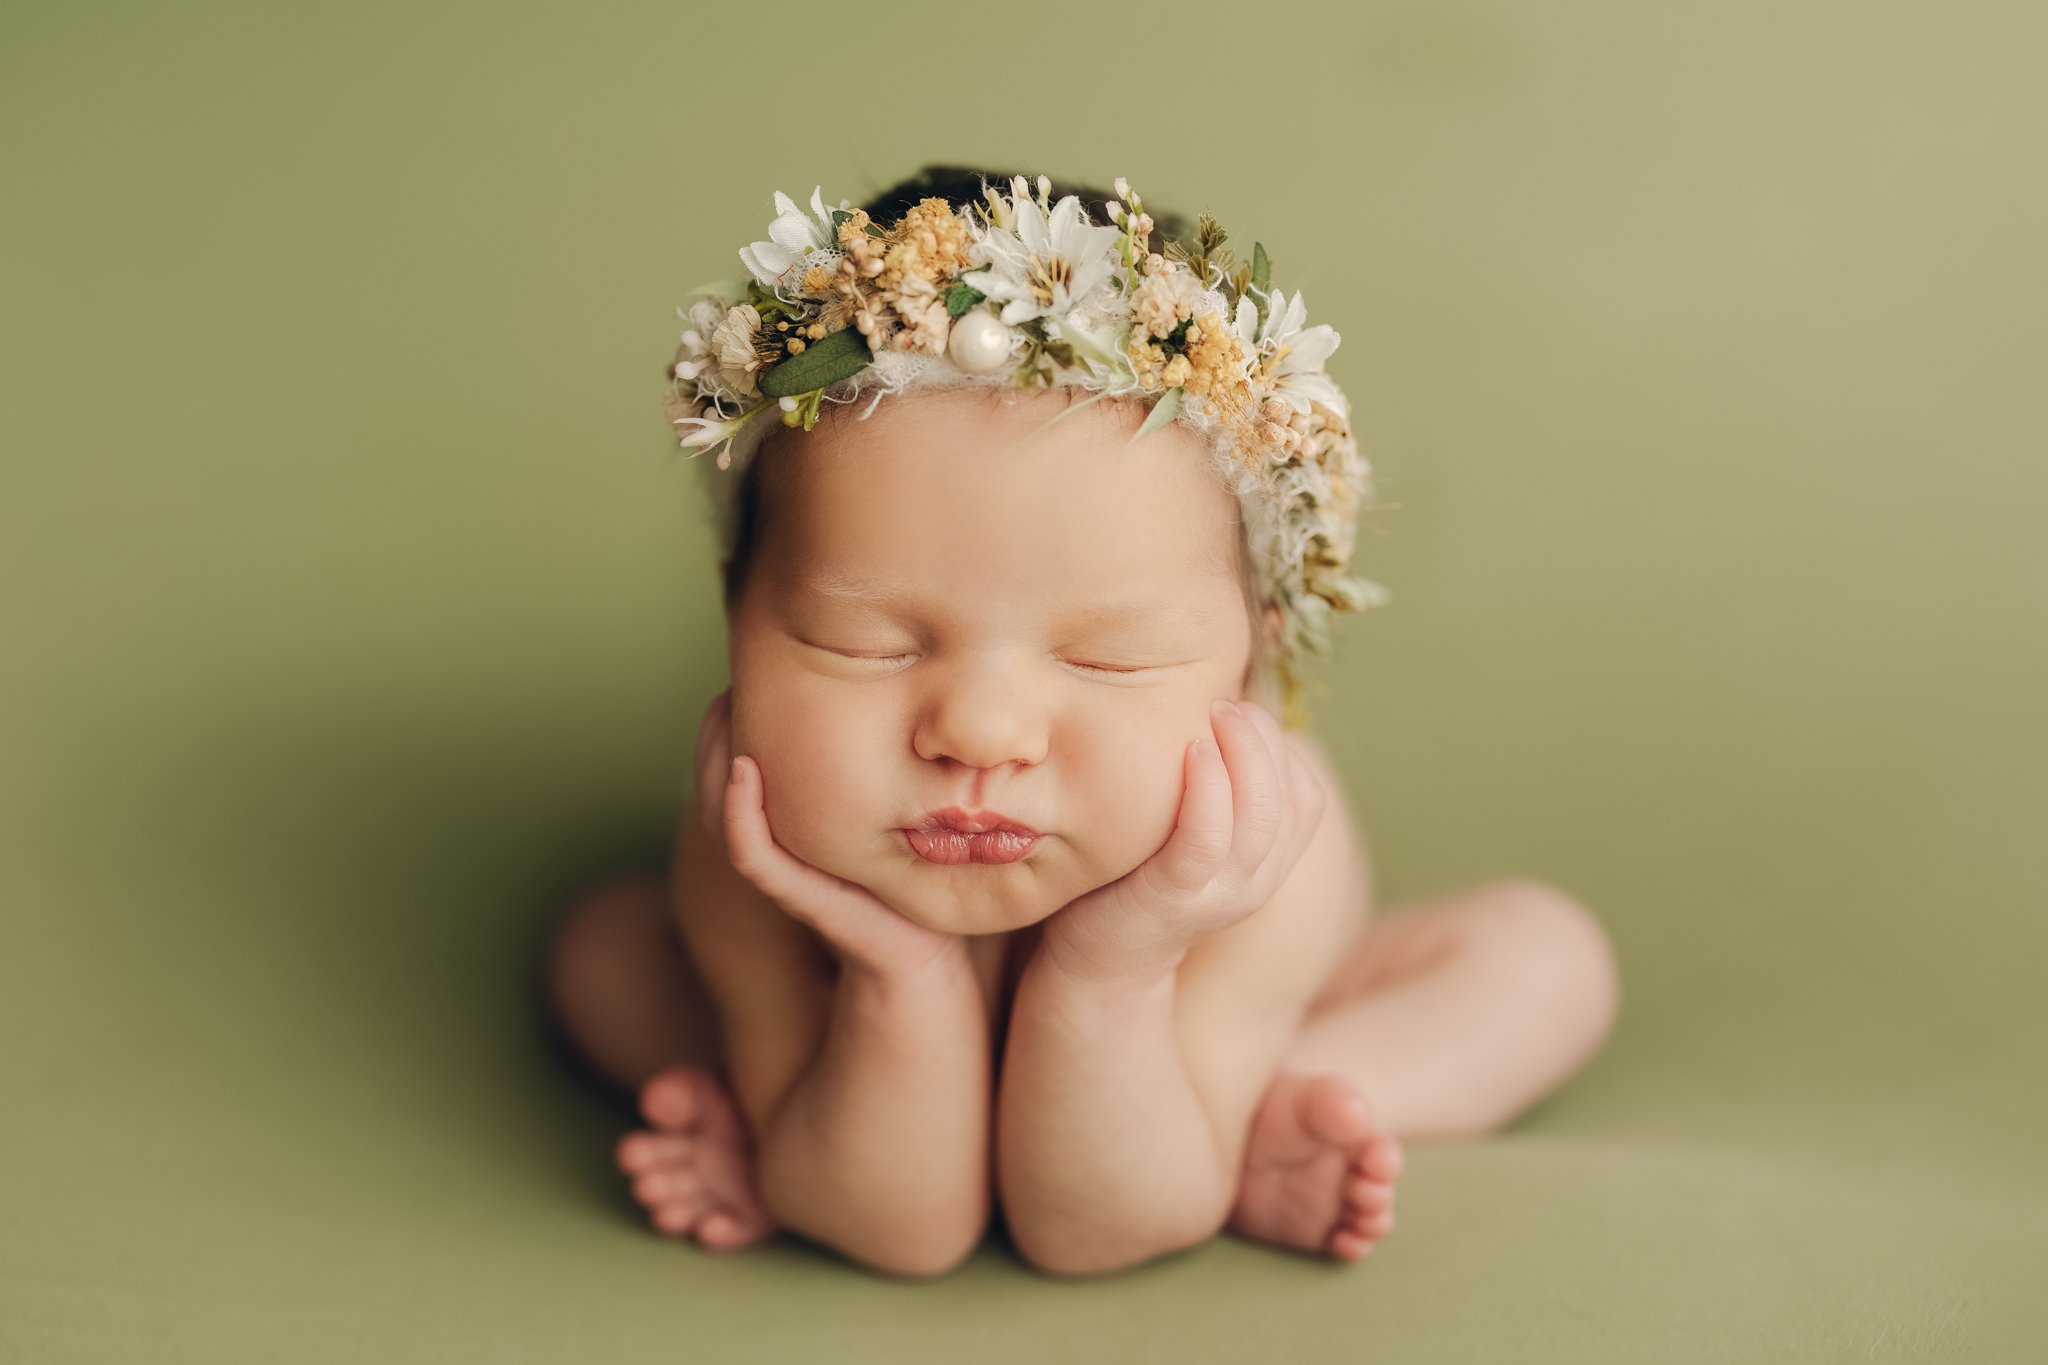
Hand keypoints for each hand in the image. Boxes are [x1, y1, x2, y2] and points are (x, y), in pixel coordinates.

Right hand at [692, 689, 971, 984]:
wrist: (926, 951)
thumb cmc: (911, 871)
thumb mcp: (885, 802)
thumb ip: (868, 762)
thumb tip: (875, 689)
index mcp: (783, 823)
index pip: (730, 762)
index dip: (724, 720)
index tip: (744, 675)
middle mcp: (773, 844)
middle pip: (714, 779)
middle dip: (713, 730)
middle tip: (729, 684)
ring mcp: (780, 870)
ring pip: (720, 810)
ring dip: (714, 758)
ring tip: (725, 709)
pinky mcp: (799, 895)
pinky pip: (752, 853)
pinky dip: (739, 813)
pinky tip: (744, 770)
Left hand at [1041, 697, 1327, 983]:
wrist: (1098, 965)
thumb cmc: (1134, 879)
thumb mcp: (1189, 835)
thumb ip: (1215, 792)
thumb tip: (1215, 709)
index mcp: (1266, 865)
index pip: (1305, 794)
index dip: (1277, 744)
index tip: (1236, 710)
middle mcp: (1255, 882)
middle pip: (1290, 797)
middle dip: (1263, 737)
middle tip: (1224, 701)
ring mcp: (1219, 893)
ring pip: (1261, 815)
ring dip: (1242, 751)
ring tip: (1211, 711)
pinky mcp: (1173, 896)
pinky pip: (1207, 840)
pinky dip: (1208, 790)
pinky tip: (1191, 750)